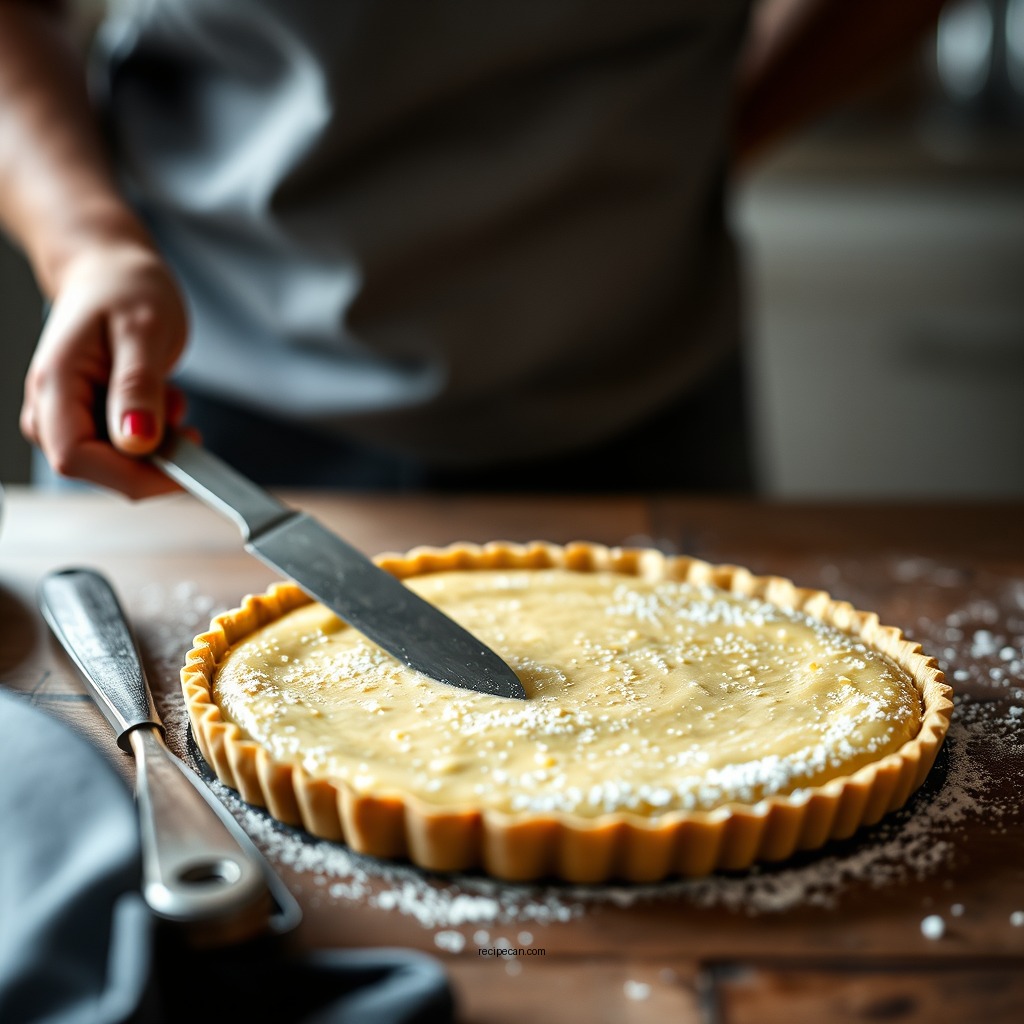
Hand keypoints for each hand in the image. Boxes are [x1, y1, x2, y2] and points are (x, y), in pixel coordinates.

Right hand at [20, 240, 189, 498]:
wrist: (112, 267)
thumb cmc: (125, 286)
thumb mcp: (144, 330)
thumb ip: (138, 388)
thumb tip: (138, 441)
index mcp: (54, 382)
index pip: (77, 458)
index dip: (132, 475)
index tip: (183, 468)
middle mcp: (50, 404)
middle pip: (94, 468)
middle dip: (149, 461)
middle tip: (187, 427)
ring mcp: (67, 412)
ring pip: (111, 463)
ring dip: (154, 445)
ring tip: (171, 398)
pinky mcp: (87, 415)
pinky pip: (121, 448)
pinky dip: (153, 435)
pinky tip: (163, 401)